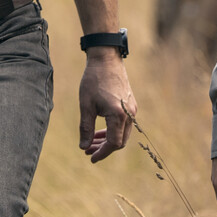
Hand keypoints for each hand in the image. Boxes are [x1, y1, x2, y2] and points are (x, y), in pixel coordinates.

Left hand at [77, 48, 136, 162]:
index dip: (102, 153)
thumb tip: (83, 147)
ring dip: (108, 140)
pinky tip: (99, 129)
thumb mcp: (86, 105)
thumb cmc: (94, 80)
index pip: (113, 144)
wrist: (106, 58)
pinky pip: (124, 124)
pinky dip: (113, 130)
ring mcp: (132, 109)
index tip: (90, 158)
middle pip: (120, 141)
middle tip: (87, 150)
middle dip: (104, 148)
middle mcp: (129, 114)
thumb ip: (85, 128)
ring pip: (123, 133)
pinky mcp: (131, 104)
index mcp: (118, 115)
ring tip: (91, 142)